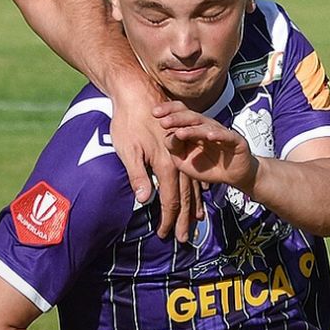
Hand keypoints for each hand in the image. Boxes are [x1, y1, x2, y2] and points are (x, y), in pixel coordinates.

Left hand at [109, 73, 197, 241]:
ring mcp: (185, 150)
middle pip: (186, 196)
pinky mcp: (185, 143)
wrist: (137, 90)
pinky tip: (201, 194)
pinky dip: (199, 186)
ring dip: (195, 205)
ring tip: (197, 221)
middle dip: (185, 219)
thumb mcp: (128, 150)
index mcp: (167, 164)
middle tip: (185, 239)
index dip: (169, 219)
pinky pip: (195, 170)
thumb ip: (138, 175)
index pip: (171, 200)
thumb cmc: (128, 120)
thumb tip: (145, 200)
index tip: (166, 235)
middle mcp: (180, 160)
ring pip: (194, 184)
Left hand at [154, 102, 257, 194]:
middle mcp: (206, 126)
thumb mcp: (184, 161)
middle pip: (191, 117)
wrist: (234, 175)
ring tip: (180, 132)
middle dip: (176, 118)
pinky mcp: (235, 141)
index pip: (180, 113)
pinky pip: (226, 136)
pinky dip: (218, 135)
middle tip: (163, 121)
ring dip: (193, 129)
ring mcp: (221, 132)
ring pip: (206, 126)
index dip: (169, 111)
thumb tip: (168, 137)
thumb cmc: (208, 166)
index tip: (154, 113)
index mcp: (193, 128)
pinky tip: (209, 136)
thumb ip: (174, 150)